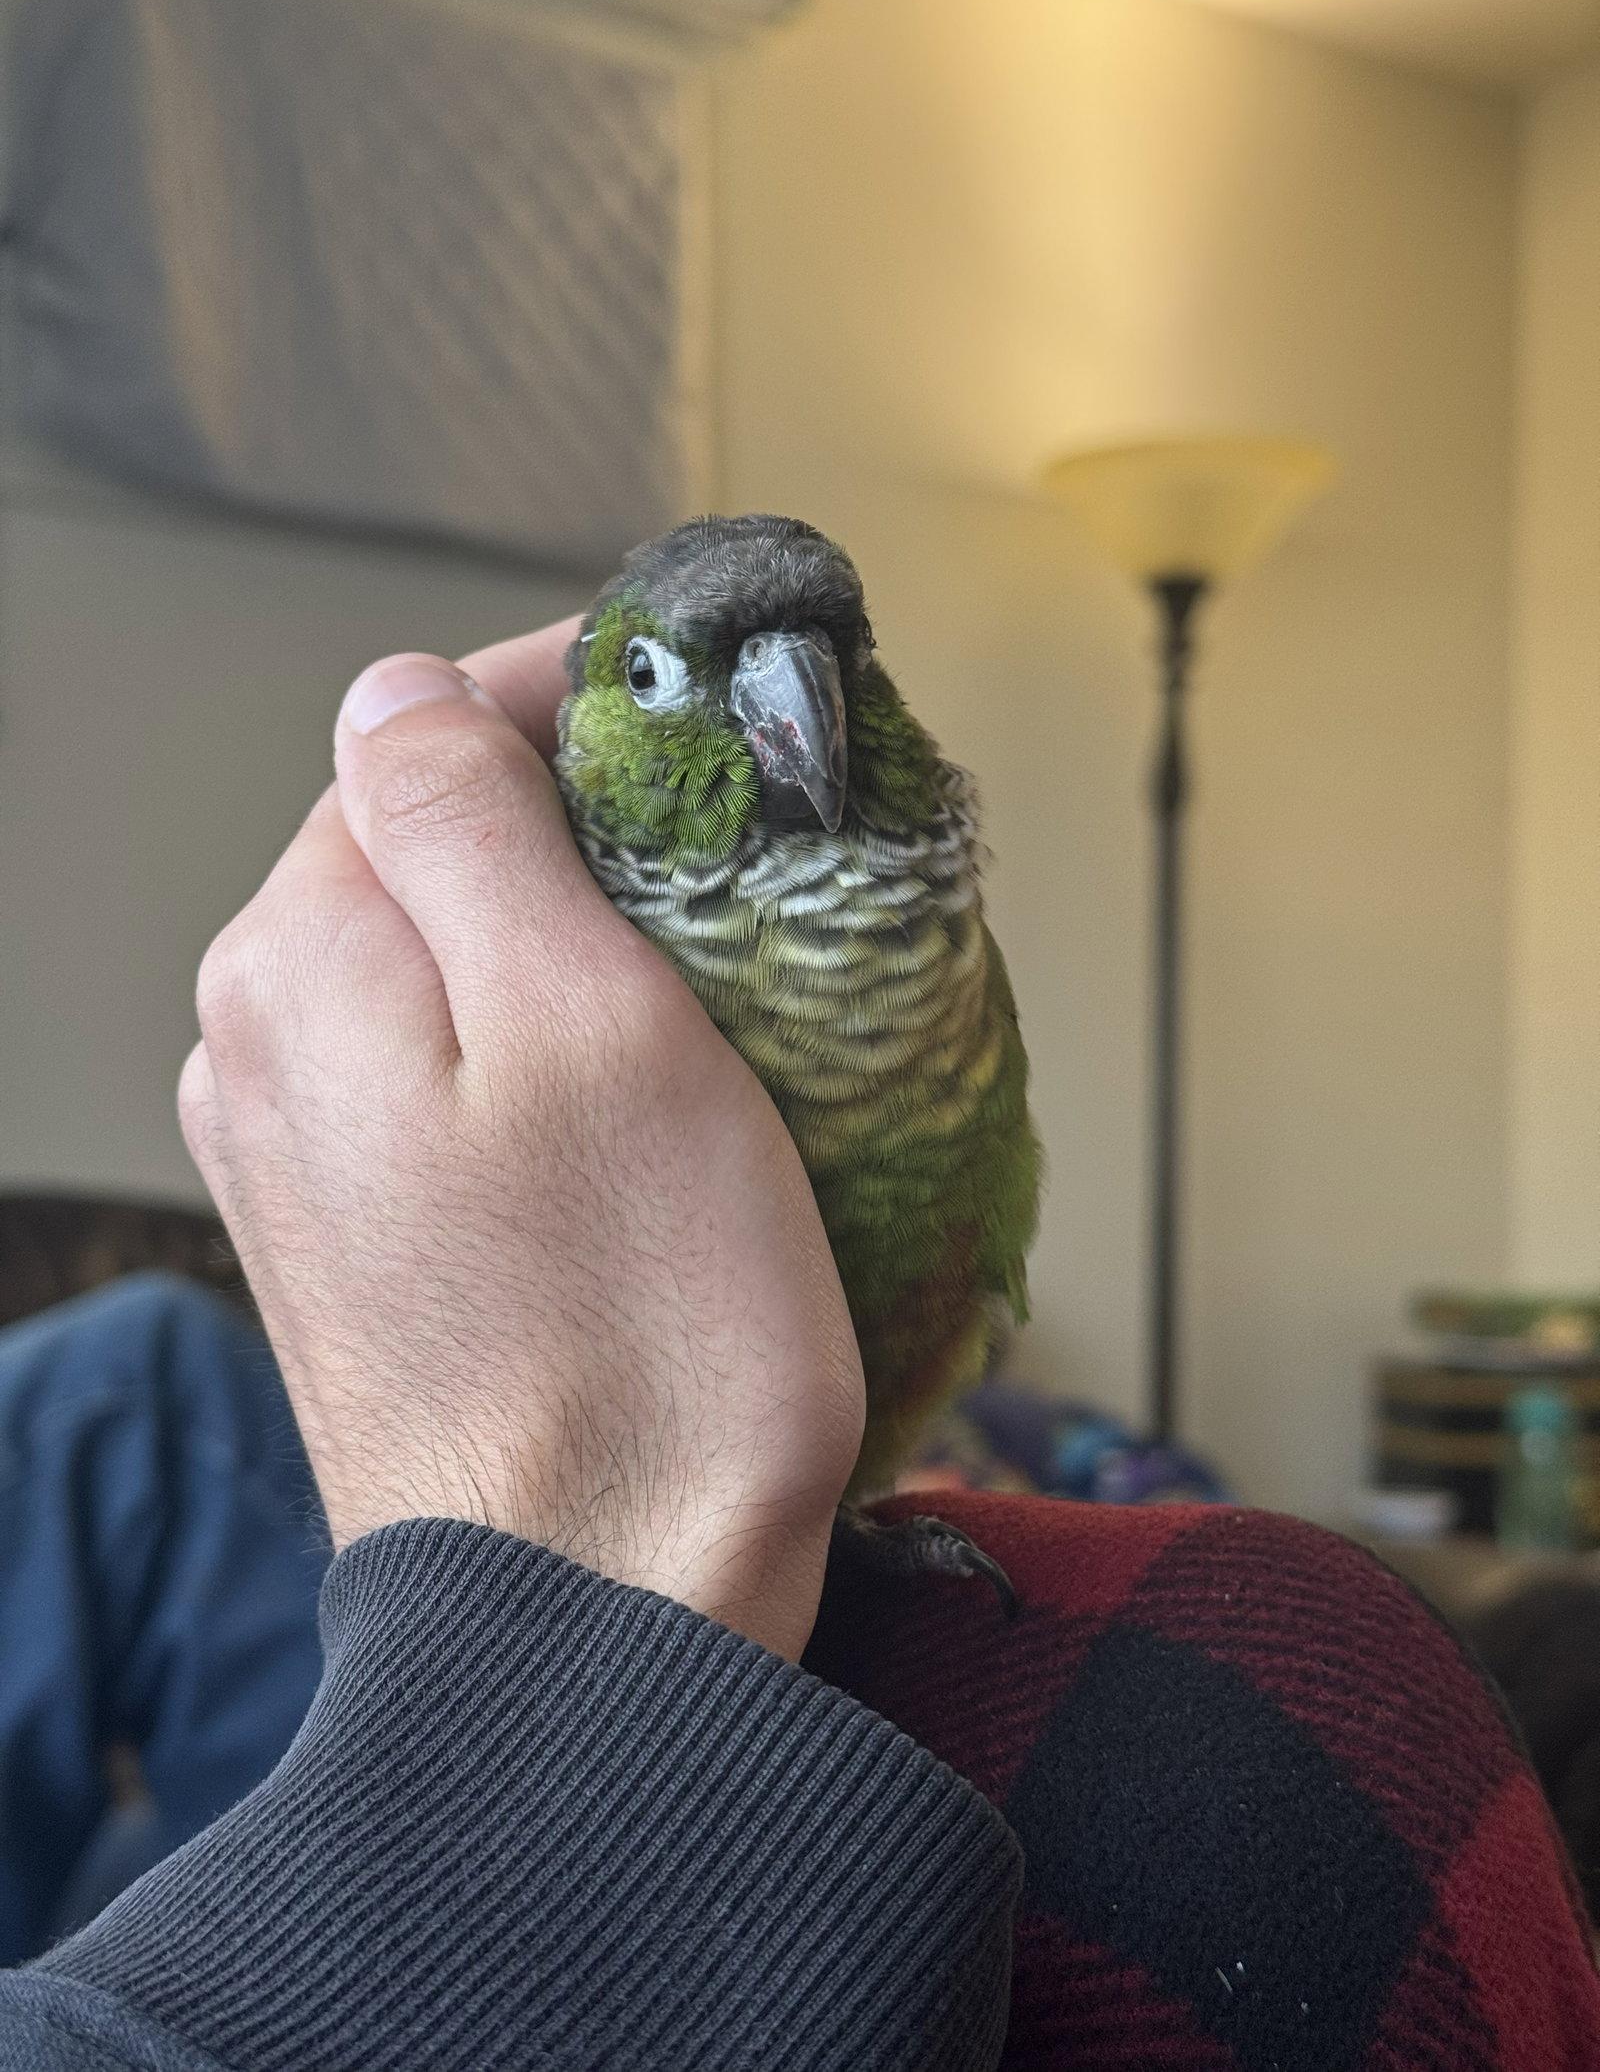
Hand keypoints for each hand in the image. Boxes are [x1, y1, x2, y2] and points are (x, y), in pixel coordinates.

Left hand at [179, 624, 863, 1661]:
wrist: (599, 1612)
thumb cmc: (640, 1330)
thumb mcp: (589, 1019)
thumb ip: (472, 822)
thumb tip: (405, 689)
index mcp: (303, 956)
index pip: (426, 732)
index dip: (575, 701)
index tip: (704, 718)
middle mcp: (259, 1040)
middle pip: (423, 845)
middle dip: (574, 823)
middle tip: (736, 863)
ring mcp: (293, 1147)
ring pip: (439, 960)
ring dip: (564, 941)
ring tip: (708, 983)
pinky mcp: (352, 1234)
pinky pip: (439, 1073)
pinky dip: (536, 1046)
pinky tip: (633, 1100)